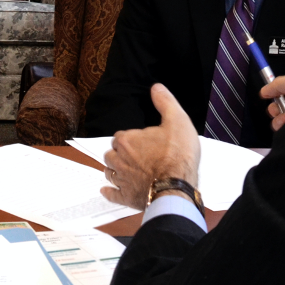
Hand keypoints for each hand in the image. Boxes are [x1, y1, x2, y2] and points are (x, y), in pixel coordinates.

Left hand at [99, 84, 200, 210]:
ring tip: (123, 169)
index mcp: (127, 140)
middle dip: (120, 153)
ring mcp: (122, 179)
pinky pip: (112, 195)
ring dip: (114, 170)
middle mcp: (119, 159)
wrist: (177, 186)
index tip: (141, 141)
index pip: (120, 136)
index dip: (130, 138)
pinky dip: (109, 192)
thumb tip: (156, 87)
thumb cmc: (178, 155)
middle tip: (133, 155)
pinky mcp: (127, 197)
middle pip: (112, 153)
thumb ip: (165, 102)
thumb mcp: (177, 121)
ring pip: (110, 172)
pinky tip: (107, 191)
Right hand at [261, 73, 284, 130]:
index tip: (268, 96)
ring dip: (278, 119)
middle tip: (277, 110)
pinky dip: (283, 127)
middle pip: (281, 111)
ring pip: (282, 122)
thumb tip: (264, 91)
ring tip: (284, 117)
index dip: (274, 97)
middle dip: (275, 110)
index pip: (284, 97)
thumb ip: (276, 85)